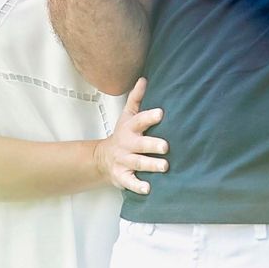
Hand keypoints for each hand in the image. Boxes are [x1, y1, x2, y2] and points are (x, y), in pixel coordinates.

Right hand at [94, 76, 167, 194]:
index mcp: (130, 128)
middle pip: (140, 144)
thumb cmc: (122, 134)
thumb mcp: (127, 115)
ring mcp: (124, 161)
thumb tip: (143, 78)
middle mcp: (127, 144)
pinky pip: (129, 182)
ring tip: (165, 166)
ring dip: (151, 165)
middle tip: (166, 146)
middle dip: (152, 145)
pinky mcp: (122, 176)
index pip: (139, 120)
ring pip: (138, 163)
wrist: (102, 158)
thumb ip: (136, 98)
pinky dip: (138, 186)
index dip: (149, 117)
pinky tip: (148, 189)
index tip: (161, 113)